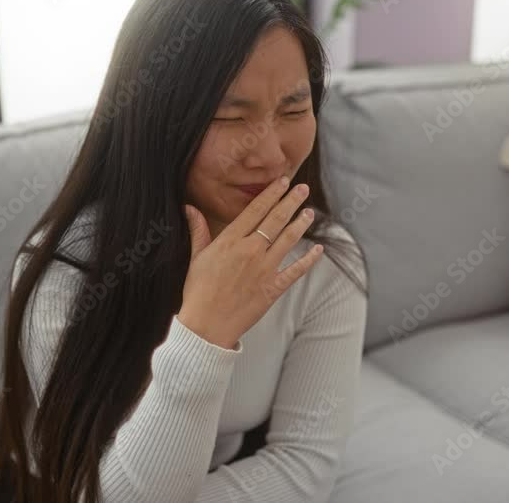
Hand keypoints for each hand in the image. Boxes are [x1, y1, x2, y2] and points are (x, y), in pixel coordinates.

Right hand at [178, 177, 323, 348]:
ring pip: (288, 240)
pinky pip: (295, 270)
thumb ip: (197, 230)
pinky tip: (318, 250)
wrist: (206, 326)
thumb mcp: (196, 257)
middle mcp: (250, 251)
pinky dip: (309, 260)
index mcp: (230, 241)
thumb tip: (189, 207)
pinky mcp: (273, 288)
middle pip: (276, 220)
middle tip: (303, 188)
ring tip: (310, 212)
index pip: (255, 210)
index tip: (283, 181)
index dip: (271, 194)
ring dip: (301, 224)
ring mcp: (264, 269)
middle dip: (291, 201)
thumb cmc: (198, 291)